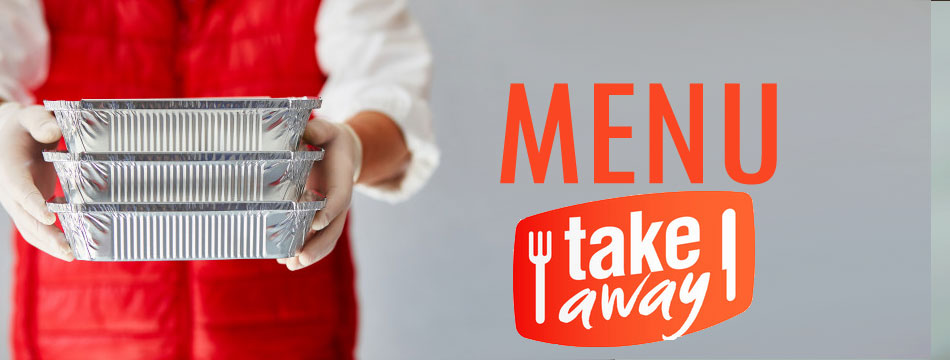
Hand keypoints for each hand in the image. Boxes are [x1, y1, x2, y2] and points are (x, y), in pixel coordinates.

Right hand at [0, 102, 72, 260]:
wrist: (5, 135)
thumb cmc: (22, 125)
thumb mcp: (28, 116)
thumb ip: (39, 122)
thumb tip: (54, 132)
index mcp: (9, 170)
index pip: (20, 191)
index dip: (33, 205)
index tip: (50, 218)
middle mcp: (11, 191)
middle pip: (26, 218)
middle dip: (46, 236)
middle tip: (69, 251)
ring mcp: (19, 201)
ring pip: (30, 228)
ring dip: (49, 243)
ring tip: (74, 255)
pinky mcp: (29, 205)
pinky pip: (37, 226)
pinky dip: (51, 238)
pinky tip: (74, 246)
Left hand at [278, 116, 361, 270]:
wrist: (341, 153)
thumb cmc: (329, 140)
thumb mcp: (327, 131)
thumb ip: (319, 130)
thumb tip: (307, 131)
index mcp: (342, 178)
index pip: (339, 198)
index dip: (329, 210)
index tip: (316, 222)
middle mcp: (338, 200)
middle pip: (334, 227)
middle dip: (318, 244)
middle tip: (299, 258)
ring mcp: (331, 212)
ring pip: (326, 238)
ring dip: (310, 254)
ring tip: (290, 265)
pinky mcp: (320, 218)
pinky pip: (316, 238)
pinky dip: (304, 250)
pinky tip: (286, 261)